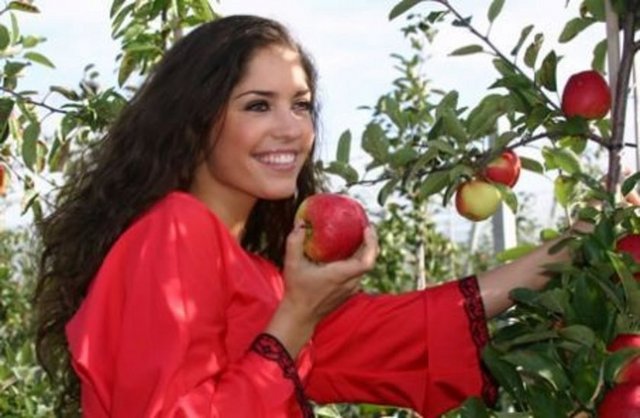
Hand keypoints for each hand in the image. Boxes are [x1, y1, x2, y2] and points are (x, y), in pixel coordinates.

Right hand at [265, 221, 377, 356]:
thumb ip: (294, 242)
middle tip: (364, 225)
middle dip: (370, 241)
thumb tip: (300, 224)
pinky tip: (348, 251)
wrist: (300, 316)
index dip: (372, 243)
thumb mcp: (292, 265)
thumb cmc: (297, 292)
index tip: (367, 228)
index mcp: (340, 275)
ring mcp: (351, 288)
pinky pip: (358, 272)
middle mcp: (350, 283)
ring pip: (364, 266)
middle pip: (369, 259)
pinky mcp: (348, 291)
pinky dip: (358, 259)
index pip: (367, 261)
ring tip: (358, 234)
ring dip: (365, 250)